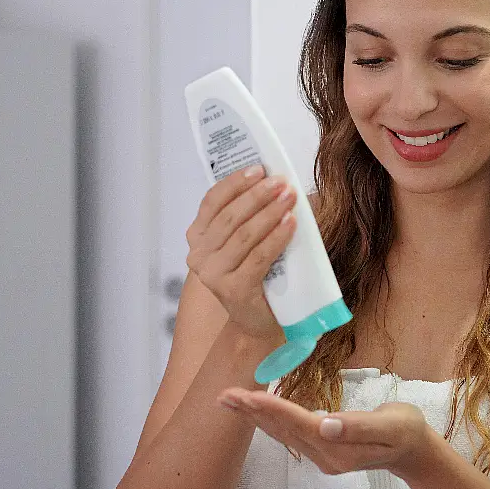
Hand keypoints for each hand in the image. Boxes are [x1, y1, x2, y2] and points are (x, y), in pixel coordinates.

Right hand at [185, 165, 296, 339]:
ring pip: (243, 235)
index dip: (235, 183)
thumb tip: (280, 183)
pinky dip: (276, 237)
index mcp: (198, 236)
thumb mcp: (248, 240)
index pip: (212, 201)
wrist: (259, 319)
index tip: (259, 168)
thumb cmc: (257, 274)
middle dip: (258, 196)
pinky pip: (258, 257)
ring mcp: (213, 274)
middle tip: (281, 182)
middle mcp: (199, 255)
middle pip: (229, 216)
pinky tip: (290, 223)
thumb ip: (252, 214)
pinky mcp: (233, 290)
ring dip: (269, 213)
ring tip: (290, 198)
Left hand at [217, 387, 429, 475]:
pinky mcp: (322, 449)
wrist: (413, 449)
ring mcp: (322, 455)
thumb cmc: (405, 430)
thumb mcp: (390, 425)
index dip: (272, 409)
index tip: (248, 395)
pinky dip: (270, 421)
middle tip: (225, 395)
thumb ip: (358, 426)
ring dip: (256, 417)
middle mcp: (326, 455)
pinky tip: (258, 411)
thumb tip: (327, 423)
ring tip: (231, 401)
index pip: (299, 425)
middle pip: (283, 431)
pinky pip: (290, 434)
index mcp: (340, 447)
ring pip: (282, 434)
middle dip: (253, 412)